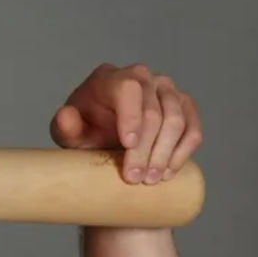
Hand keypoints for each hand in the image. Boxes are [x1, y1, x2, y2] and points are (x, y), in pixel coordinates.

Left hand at [49, 63, 202, 183]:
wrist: (102, 135)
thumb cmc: (85, 130)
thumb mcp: (70, 132)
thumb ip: (65, 126)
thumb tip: (66, 116)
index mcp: (111, 77)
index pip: (129, 89)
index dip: (131, 116)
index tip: (126, 145)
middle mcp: (143, 77)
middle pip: (154, 111)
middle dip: (145, 148)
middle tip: (134, 177)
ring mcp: (167, 91)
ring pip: (176, 121)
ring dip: (164, 154)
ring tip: (149, 179)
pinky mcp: (184, 108)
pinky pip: (192, 130)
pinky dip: (182, 153)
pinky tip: (167, 172)